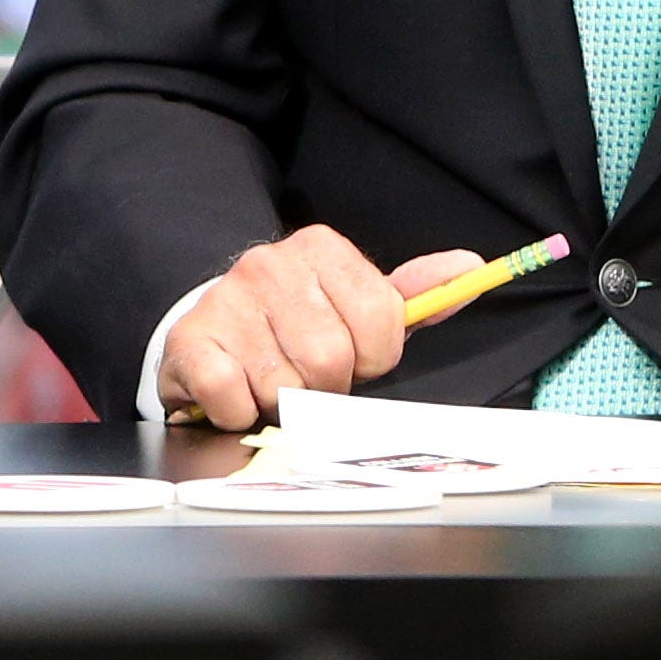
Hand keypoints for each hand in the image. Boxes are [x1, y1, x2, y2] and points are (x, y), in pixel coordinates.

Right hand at [157, 229, 480, 431]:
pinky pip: (232, 395)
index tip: (354, 356)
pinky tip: (237, 391)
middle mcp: (269, 265)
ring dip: (281, 401)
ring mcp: (225, 300)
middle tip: (309, 375)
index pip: (381, 320)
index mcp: (320, 249)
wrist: (211, 326)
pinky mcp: (190, 340)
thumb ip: (414, 293)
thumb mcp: (357, 303)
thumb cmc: (296, 324)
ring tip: (269, 380)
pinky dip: (238, 410)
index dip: (373, 356)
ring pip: (284, 385)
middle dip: (326, 384)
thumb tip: (470, 268)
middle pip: (331, 358)